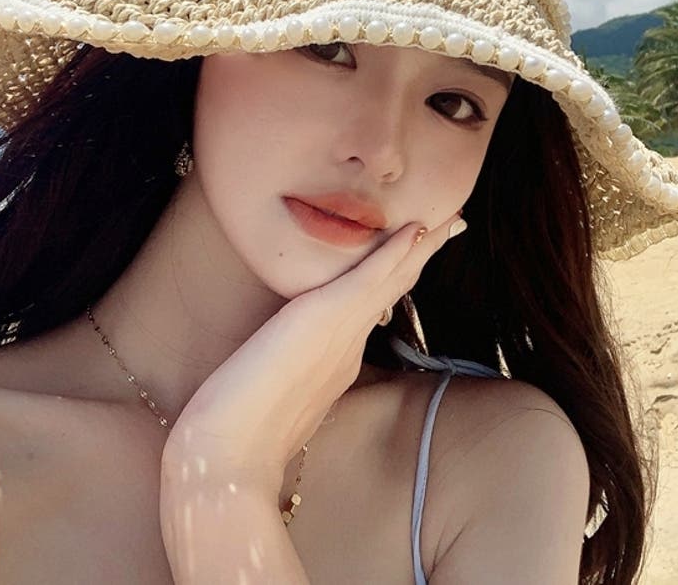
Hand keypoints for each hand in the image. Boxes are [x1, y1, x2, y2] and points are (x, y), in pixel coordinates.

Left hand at [161, 211, 466, 499]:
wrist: (229, 455)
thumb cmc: (239, 432)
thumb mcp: (274, 396)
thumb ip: (292, 377)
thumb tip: (294, 364)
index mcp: (337, 363)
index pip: (372, 310)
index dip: (395, 281)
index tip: (412, 259)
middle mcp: (348, 347)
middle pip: (392, 292)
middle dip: (421, 258)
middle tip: (449, 228)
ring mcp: (342, 333)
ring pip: (390, 282)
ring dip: (419, 249)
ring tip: (446, 222)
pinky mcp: (327, 317)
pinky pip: (370, 278)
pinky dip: (394, 253)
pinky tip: (413, 230)